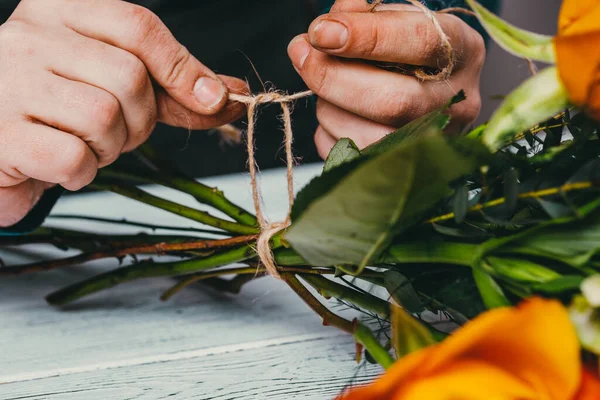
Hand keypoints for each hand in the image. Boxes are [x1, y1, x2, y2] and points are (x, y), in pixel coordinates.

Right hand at [0, 0, 247, 226]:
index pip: (137, 26)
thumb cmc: (62, 112)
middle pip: (129, 77)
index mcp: (60, 11)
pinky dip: (83, 172)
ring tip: (87, 145)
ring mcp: (8, 83)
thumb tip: (231, 95)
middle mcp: (29, 37)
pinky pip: (74, 157)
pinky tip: (63, 165)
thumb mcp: (116, 87)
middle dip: (142, 119)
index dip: (183, 68)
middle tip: (121, 131)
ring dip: (112, 147)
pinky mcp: (1, 134)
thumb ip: (171, 88)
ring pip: (104, 116)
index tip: (212, 100)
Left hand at [288, 0, 484, 158]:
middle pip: (392, 101)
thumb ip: (363, 16)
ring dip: (327, 105)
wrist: (431, 90)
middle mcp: (456, 101)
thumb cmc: (407, 48)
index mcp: (462, 50)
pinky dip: (328, 131)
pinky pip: (348, 155)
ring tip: (326, 84)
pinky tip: (339, 112)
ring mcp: (434, 142)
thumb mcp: (397, 18)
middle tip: (301, 54)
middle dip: (333, 78)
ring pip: (365, 134)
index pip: (420, 42)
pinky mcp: (405, 168)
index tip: (321, 31)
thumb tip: (321, 34)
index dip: (366, 37)